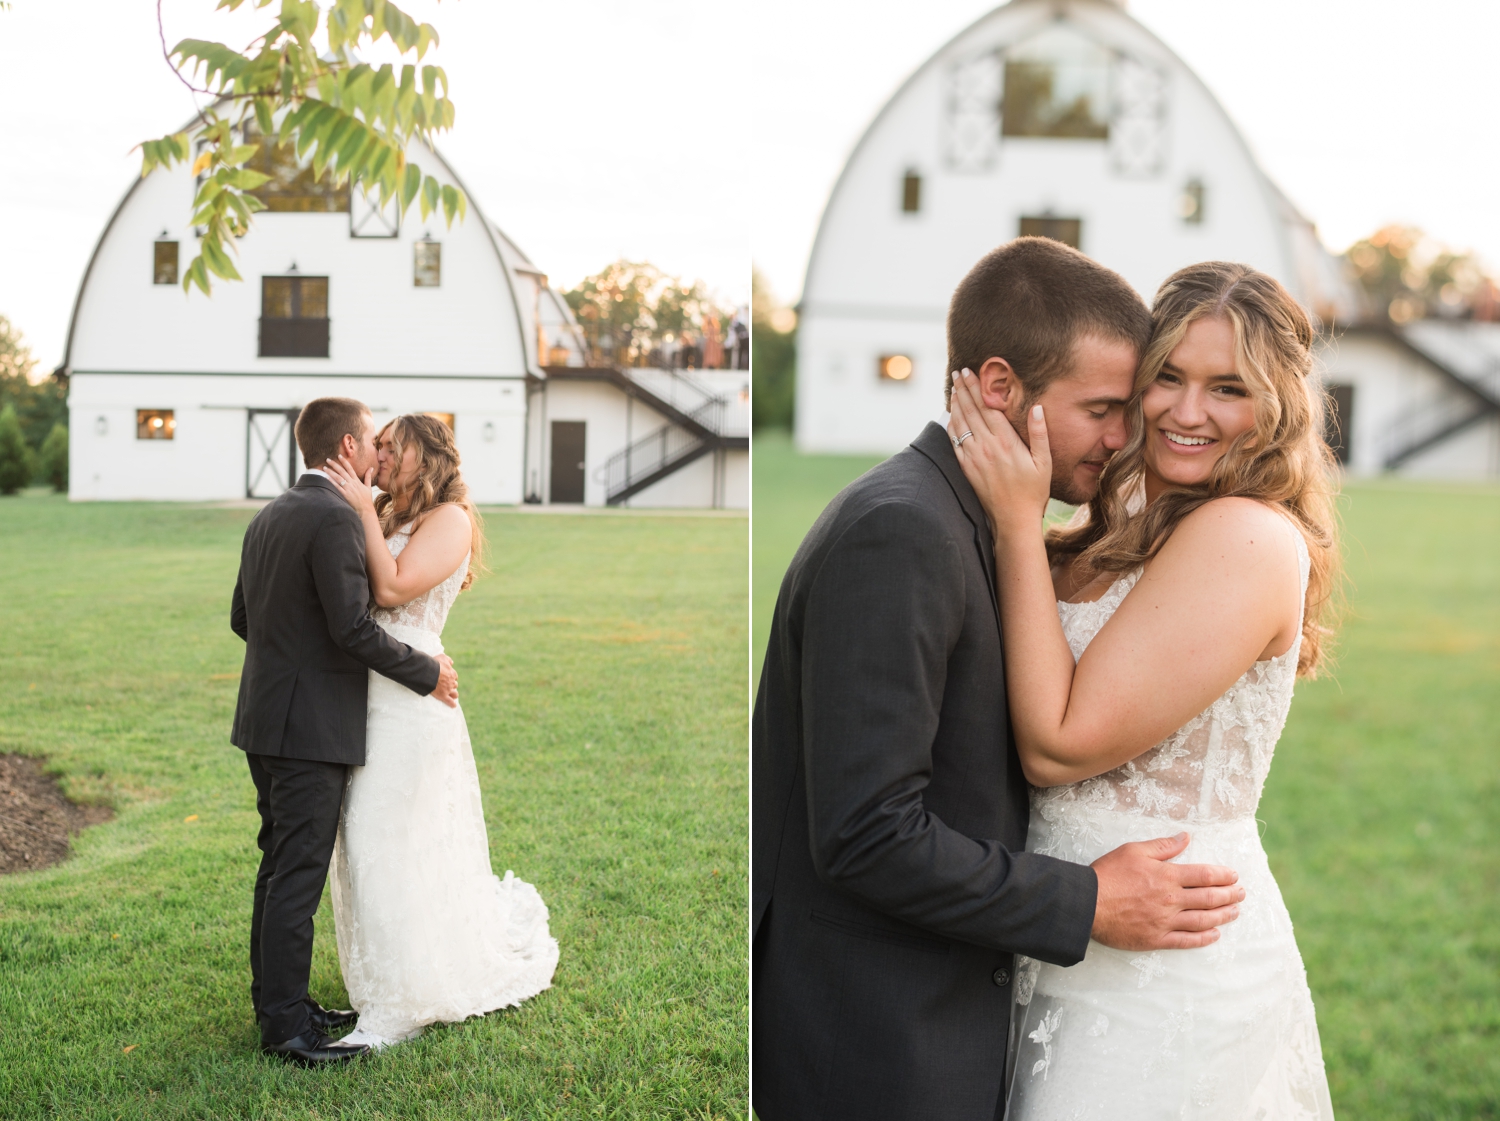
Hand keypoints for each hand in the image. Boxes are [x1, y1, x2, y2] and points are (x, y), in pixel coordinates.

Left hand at [323, 455, 378, 519]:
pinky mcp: (345, 494)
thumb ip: (368, 476)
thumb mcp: (368, 486)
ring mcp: (348, 488)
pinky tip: (326, 478)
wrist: (365, 509)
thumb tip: (370, 468)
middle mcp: (352, 483)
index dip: (344, 462)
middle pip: (342, 471)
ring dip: (331, 472)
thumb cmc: (366, 499)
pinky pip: (337, 487)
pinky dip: (331, 482)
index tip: (339, 456)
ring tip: (324, 468)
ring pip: (338, 478)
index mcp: (357, 480)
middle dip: (334, 464)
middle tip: (328, 459)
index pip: (350, 468)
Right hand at [431, 654, 458, 707]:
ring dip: (453, 693)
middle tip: (447, 685)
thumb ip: (448, 660)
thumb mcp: (442, 657)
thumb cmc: (435, 664)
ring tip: (452, 694)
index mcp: (452, 673)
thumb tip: (452, 663)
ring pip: (455, 693)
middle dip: (452, 685)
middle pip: (454, 685)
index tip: (447, 677)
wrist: (428, 672)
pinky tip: (453, 706)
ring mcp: (448, 689)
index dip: (451, 677)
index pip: (454, 676)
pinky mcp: (443, 696)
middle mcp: (452, 682)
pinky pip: (449, 701)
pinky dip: (452, 704)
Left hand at [946, 367, 1051, 538]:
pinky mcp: (966, 468)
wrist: (1014, 519)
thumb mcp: (1044, 462)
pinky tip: (950, 416)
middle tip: (957, 372)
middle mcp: (987, 447)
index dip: (977, 388)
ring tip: (953, 388)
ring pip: (960, 424)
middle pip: (971, 410)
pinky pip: (954, 442)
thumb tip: (1037, 407)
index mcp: (1006, 442)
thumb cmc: (1033, 491)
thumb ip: (1039, 433)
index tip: (970, 372)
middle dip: (963, 389)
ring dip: (955, 404)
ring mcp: (973, 458)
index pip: (988, 407)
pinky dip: (951, 426)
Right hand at [1089, 832, 1244, 950]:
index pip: (1204, 875)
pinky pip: (1186, 941)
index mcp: (1167, 876)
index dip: (1222, 875)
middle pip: (1209, 898)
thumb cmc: (1108, 874)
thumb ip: (1163, 846)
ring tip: (1235, 912)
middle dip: (1229, 895)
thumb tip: (1185, 838)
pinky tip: (1214, 935)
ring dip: (1223, 916)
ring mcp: (1165, 922)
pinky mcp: (1156, 939)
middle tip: (1241, 893)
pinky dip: (1203, 938)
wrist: (1087, 903)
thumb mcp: (1133, 850)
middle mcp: (1171, 900)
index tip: (1233, 876)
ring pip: (1203, 920)